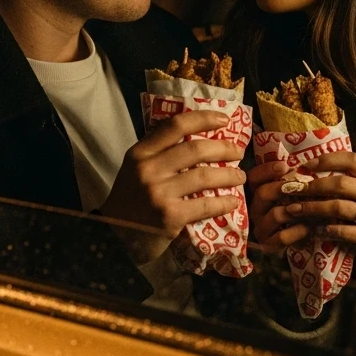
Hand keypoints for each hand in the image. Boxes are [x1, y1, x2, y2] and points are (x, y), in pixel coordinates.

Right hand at [101, 109, 246, 260]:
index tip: (224, 120)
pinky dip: (224, 202)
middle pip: (195, 149)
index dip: (203, 118)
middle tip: (238, 151)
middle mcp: (148, 169)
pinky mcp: (170, 216)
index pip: (175, 126)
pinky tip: (233, 202)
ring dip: (229, 175)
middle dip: (223, 148)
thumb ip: (160, 153)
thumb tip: (201, 137)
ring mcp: (159, 193)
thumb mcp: (136, 168)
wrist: (116, 236)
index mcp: (140, 153)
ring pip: (204, 176)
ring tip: (240, 176)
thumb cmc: (131, 199)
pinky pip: (205, 205)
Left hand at [252, 152, 355, 272]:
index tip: (306, 165)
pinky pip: (345, 231)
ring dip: (313, 208)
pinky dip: (326, 229)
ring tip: (295, 210)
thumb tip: (317, 170)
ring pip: (339, 207)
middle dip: (313, 186)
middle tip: (292, 190)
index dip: (327, 160)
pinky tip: (314, 229)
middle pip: (341, 183)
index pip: (352, 160)